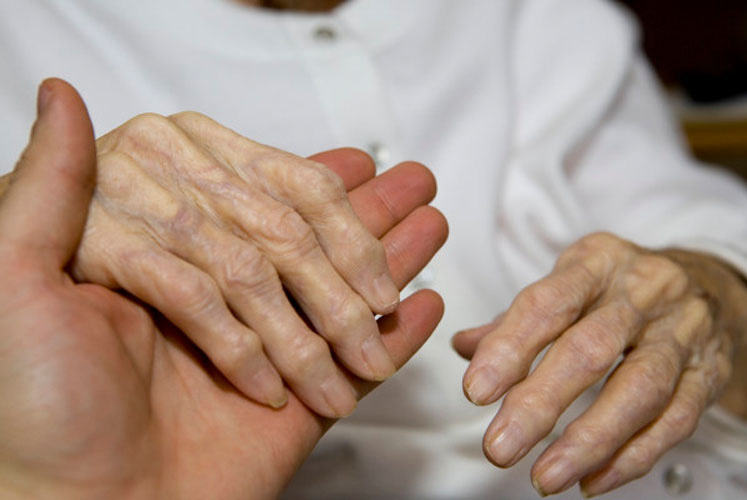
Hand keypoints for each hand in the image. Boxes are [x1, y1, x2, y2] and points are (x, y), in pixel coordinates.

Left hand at [0, 80, 445, 498]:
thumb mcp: (18, 281)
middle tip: (413, 182)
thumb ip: (49, 192)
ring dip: (393, 258)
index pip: (247, 208)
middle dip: (366, 215)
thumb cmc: (29, 410)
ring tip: (432, 221)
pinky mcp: (294, 411)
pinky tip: (429, 302)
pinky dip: (400, 337)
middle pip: (308, 249)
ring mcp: (262, 356)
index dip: (307, 182)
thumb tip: (60, 98)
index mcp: (162, 262)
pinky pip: (359, 368)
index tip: (351, 163)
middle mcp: (216, 303)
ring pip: (341, 296)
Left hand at [453, 232, 746, 496]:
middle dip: (540, 403)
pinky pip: (674, 421)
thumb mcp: (569, 282)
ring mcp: (682, 333)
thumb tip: (465, 347)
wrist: (708, 285)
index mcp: (597, 263)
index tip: (476, 389)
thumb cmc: (622, 288)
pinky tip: (591, 479)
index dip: (510, 347)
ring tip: (545, 475)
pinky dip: (631, 456)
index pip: (548, 304)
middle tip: (499, 446)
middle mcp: (643, 292)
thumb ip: (516, 319)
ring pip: (639, 389)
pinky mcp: (708, 374)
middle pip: (590, 350)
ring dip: (588, 441)